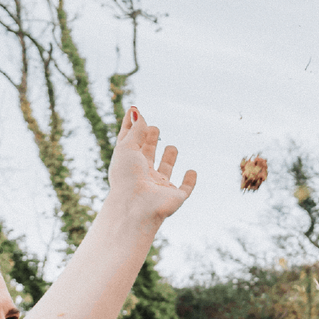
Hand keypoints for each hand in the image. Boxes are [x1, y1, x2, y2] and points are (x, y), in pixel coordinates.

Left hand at [101, 107, 196, 232]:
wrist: (136, 206)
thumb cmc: (127, 176)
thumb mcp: (127, 147)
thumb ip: (135, 129)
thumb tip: (137, 112)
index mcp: (129, 164)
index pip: (130, 142)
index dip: (132, 128)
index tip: (134, 111)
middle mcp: (143, 175)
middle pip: (147, 156)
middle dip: (150, 142)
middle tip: (154, 128)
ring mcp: (159, 187)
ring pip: (165, 171)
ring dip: (169, 160)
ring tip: (172, 147)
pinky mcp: (175, 197)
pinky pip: (185, 189)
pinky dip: (189, 181)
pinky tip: (191, 171)